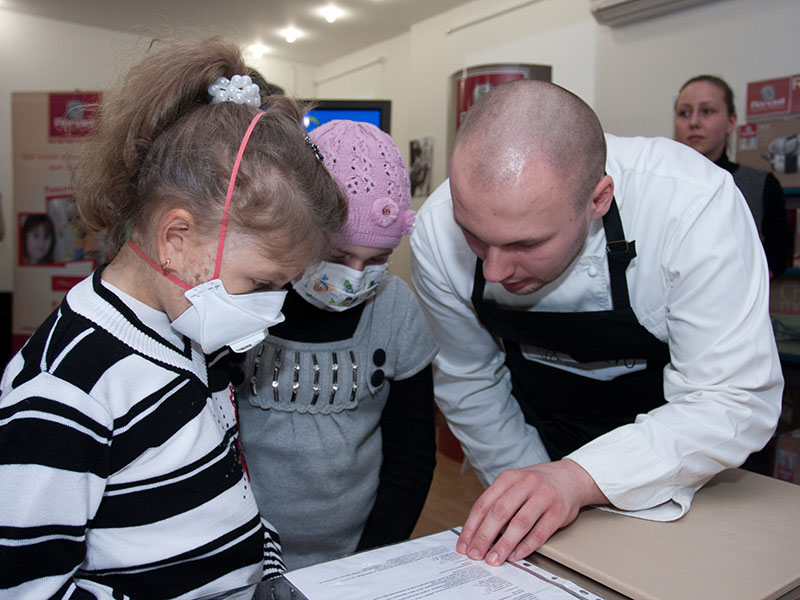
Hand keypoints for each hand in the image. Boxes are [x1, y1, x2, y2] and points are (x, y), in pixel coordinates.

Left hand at [456, 459, 607, 565]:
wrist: (571, 477)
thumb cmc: (537, 484)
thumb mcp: (514, 483)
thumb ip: (498, 502)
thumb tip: (477, 532)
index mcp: (508, 478)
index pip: (484, 504)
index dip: (471, 526)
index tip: (464, 544)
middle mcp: (525, 484)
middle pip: (499, 513)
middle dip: (484, 536)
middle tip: (475, 554)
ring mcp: (543, 497)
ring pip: (519, 523)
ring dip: (504, 544)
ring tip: (494, 559)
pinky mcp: (558, 511)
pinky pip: (539, 532)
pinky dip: (526, 546)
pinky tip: (515, 556)